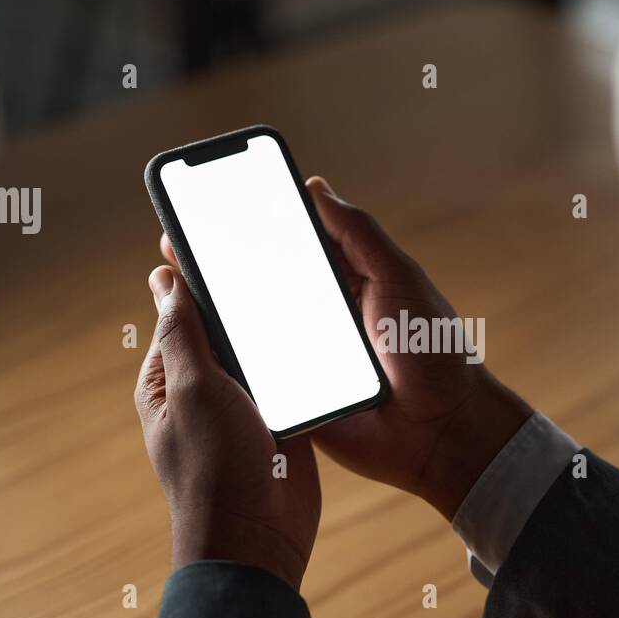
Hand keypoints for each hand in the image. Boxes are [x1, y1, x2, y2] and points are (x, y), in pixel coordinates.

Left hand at [134, 265, 319, 588]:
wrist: (258, 540)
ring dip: (278, 334)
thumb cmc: (214, 470)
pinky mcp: (280, 422)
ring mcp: (243, 407)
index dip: (201, 279)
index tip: (227, 239)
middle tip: (277, 260)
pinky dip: (303, 364)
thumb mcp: (192, 390)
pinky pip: (291, 380)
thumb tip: (163, 278)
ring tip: (305, 293)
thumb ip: (182, 332)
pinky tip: (322, 338)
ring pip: (261, 353)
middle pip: (225, 330)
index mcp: (168, 380)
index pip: (181, 313)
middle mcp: (203, 390)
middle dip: (246, 305)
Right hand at [158, 177, 530, 520]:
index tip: (213, 208)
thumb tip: (315, 187)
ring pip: (253, 333)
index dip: (255, 230)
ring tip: (177, 290)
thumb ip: (359, 235)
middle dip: (222, 271)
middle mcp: (320, 317)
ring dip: (219, 318)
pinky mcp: (297, 399)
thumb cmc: (433, 350)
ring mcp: (305, 358)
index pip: (291, 248)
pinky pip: (258, 379)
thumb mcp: (399, 278)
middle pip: (263, 288)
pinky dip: (233, 367)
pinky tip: (199, 347)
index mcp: (344, 283)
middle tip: (177, 246)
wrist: (441, 430)